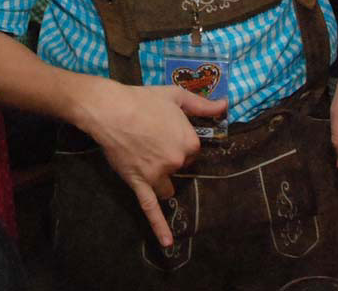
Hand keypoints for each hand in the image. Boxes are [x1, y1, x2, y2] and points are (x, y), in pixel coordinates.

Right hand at [79, 80, 226, 247]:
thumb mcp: (176, 96)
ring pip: (167, 187)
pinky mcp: (139, 183)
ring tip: (147, 162)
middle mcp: (177, 161)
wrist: (111, 109)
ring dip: (163, 180)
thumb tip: (226, 105)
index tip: (165, 130)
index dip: (178, 141)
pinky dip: (160, 227)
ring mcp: (158, 175)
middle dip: (169, 158)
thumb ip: (203, 104)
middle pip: (180, 168)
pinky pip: (151, 209)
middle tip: (151, 140)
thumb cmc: (143, 100)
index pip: (192, 151)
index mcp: (189, 142)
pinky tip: (168, 243)